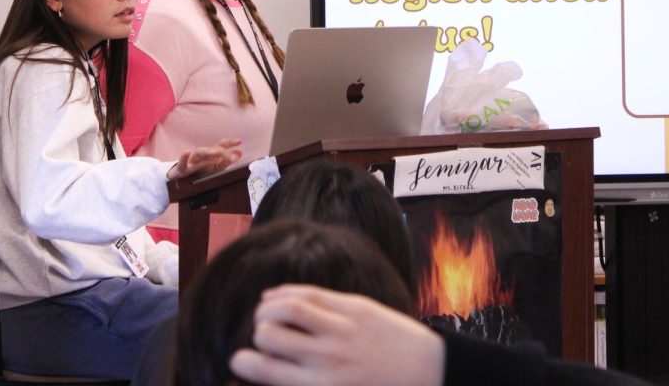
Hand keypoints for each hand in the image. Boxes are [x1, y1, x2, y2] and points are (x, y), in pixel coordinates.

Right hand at [167, 138, 242, 180]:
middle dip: (223, 152)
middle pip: (212, 149)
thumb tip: (240, 152)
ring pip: (199, 152)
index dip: (229, 143)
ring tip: (216, 153)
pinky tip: (186, 152)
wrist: (180, 180)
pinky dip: (184, 157)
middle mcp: (201, 155)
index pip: (220, 145)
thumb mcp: (215, 168)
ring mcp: (191, 160)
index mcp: (210, 154)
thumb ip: (227, 161)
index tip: (239, 142)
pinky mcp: (182, 168)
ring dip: (208, 151)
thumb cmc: (200, 171)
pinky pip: (182, 162)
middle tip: (233, 157)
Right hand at [229, 284, 444, 385]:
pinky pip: (310, 293)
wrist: (429, 373)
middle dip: (258, 333)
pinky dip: (285, 292)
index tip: (239, 360)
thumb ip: (303, 385)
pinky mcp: (354, 307)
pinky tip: (277, 296)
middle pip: (268, 334)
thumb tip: (269, 374)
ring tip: (266, 312)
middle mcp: (327, 359)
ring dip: (267, 307)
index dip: (242, 363)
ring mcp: (341, 330)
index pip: (264, 369)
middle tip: (263, 336)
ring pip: (286, 307)